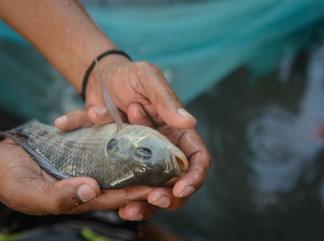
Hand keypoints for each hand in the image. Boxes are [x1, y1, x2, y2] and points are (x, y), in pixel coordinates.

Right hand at [0, 139, 154, 218]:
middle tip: (168, 161)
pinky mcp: (83, 148)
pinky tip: (130, 122)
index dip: (140, 192)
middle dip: (146, 173)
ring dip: (136, 148)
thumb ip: (60, 196)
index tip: (162, 184)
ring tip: (154, 134)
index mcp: (82, 197)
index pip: (118, 196)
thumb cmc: (8, 178)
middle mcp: (91, 182)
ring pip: (119, 158)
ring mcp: (88, 164)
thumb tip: (92, 190)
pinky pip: (106, 142)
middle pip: (125, 179)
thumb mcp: (29, 190)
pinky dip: (117, 133)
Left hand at [54, 59, 210, 219]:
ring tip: (127, 211)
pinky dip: (115, 192)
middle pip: (176, 181)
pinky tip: (109, 200)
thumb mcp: (148, 79)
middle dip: (169, 197)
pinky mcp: (122, 162)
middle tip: (152, 199)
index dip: (195, 176)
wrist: (100, 79)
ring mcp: (143, 158)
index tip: (182, 188)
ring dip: (142, 205)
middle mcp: (163, 148)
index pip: (197, 158)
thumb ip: (166, 99)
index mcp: (177, 131)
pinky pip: (122, 181)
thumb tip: (189, 121)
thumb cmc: (130, 75)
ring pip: (150, 189)